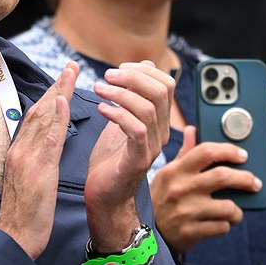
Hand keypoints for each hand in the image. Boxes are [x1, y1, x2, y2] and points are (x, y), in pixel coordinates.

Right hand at [0, 62, 77, 259]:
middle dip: (56, 86)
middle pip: (39, 111)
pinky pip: (47, 141)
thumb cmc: (24, 216)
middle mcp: (21, 151)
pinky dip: (55, 120)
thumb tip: (46, 146)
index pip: (36, 118)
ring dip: (58, 93)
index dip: (50, 96)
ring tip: (71, 73)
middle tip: (71, 65)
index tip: (63, 79)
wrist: (14, 239)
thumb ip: (36, 161)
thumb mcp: (29, 182)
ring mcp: (27, 160)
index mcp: (19, 153)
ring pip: (43, 119)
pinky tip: (63, 103)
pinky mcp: (37, 172)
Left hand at [85, 61, 173, 250]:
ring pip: (148, 108)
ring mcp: (152, 146)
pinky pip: (136, 129)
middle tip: (107, 76)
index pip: (167, 84)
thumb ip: (130, 98)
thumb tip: (143, 67)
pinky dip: (117, 115)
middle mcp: (161, 132)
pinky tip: (101, 110)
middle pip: (162, 91)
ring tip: (98, 90)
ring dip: (120, 94)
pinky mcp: (138, 159)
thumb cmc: (110, 161)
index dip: (144, 71)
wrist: (105, 197)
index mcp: (159, 122)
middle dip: (133, 77)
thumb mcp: (120, 122)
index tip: (119, 69)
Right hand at [150, 125, 261, 252]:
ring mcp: (184, 212)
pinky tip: (221, 223)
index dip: (229, 151)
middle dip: (245, 179)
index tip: (243, 156)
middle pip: (222, 176)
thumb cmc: (161, 199)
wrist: (146, 233)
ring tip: (235, 211)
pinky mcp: (190, 232)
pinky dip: (226, 225)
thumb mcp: (167, 175)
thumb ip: (184, 154)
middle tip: (254, 183)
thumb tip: (192, 130)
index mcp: (174, 171)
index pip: (206, 152)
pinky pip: (222, 227)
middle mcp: (179, 189)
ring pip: (228, 207)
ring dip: (238, 210)